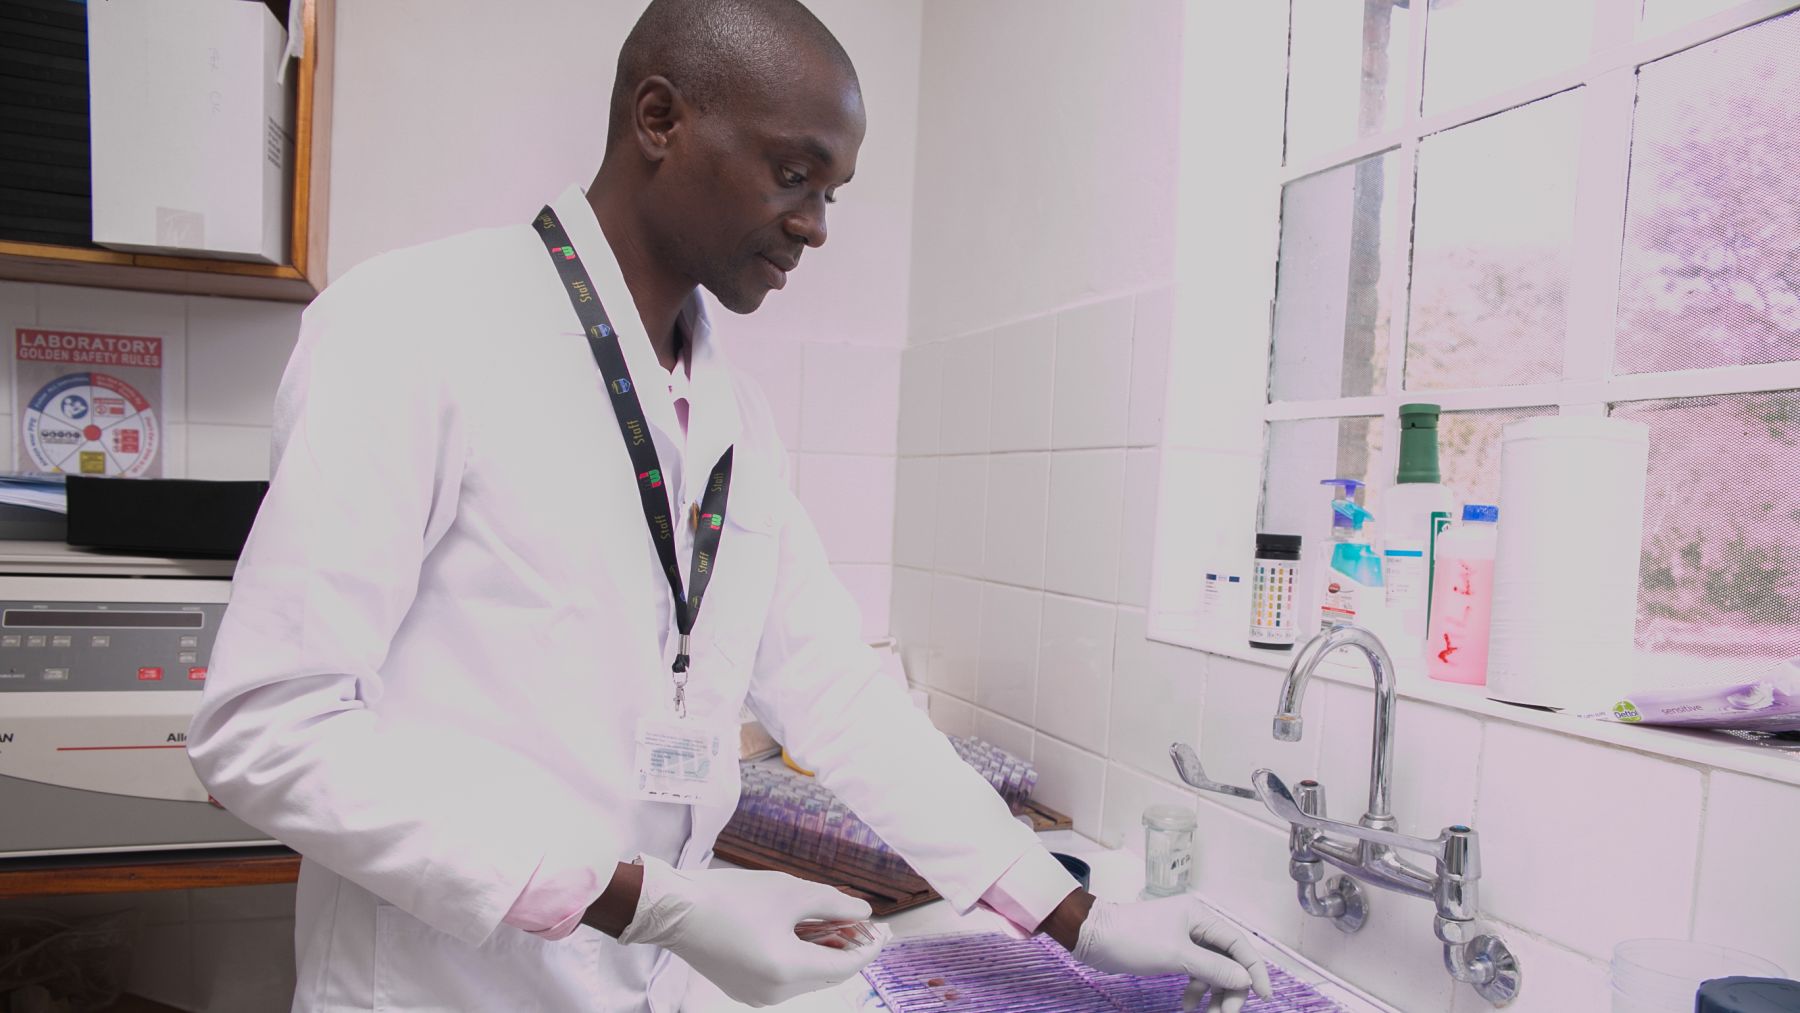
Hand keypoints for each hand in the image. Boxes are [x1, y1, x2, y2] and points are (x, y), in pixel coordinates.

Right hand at [617, 855, 878, 1006]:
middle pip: (826, 975)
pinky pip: (783, 977)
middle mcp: (775, 993)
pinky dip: (798, 957)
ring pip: (805, 977)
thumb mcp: (791, 893)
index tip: (883, 929)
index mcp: (789, 971)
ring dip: (821, 952)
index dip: (868, 947)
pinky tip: (799, 932)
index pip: (845, 967)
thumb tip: (863, 914)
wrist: (675, 909)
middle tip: (857, 921)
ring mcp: (756, 996)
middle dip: (845, 948)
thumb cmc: (733, 897)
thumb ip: (834, 904)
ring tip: (828, 921)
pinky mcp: (741, 988)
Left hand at [1072, 895, 1272, 1012]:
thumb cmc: (1134, 939)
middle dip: (1230, 989)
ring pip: (1211, 970)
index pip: (1239, 944)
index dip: (1254, 970)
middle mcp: (1197, 925)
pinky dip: (1195, 991)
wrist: (1093, 937)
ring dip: (1213, 994)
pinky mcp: (1171, 952)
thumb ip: (1213, 968)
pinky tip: (1187, 1007)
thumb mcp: (1177, 955)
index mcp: (1201, 917)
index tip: (1264, 997)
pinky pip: (1194, 973)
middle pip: (1227, 961)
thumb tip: (1246, 979)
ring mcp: (1184, 939)